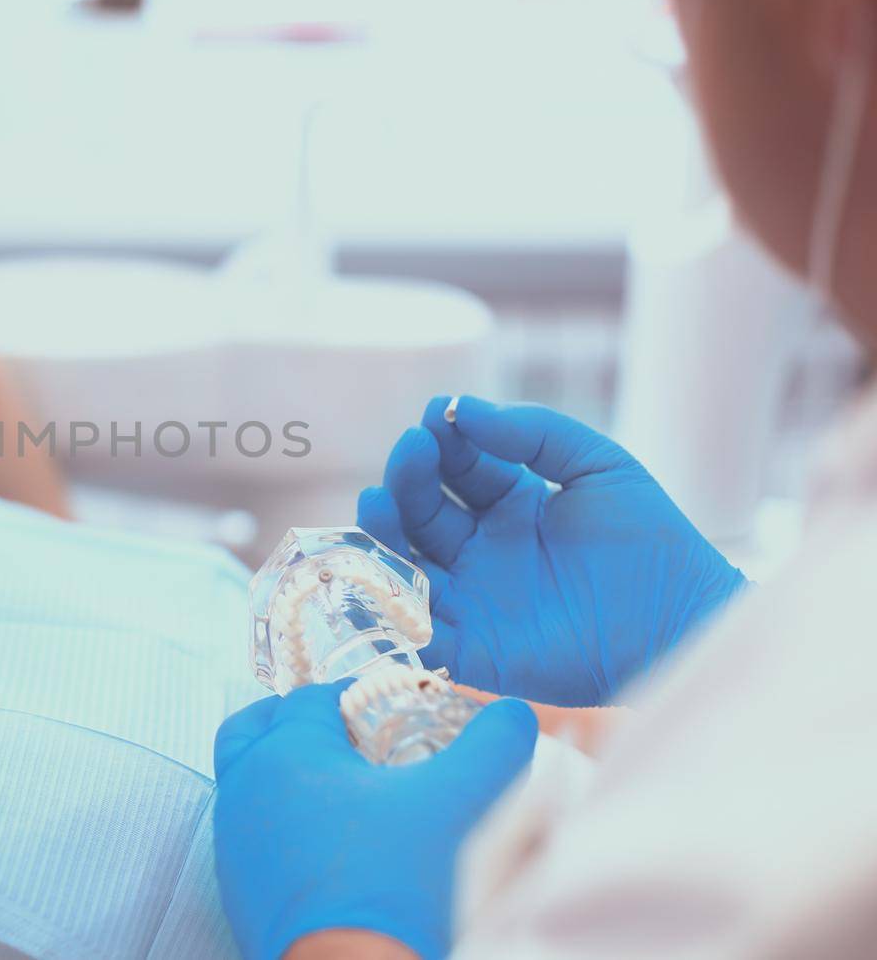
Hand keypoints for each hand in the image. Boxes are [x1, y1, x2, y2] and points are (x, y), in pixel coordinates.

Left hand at [213, 681, 537, 959]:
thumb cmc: (395, 883)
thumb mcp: (457, 803)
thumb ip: (491, 747)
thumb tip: (515, 714)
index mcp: (286, 751)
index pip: (309, 697)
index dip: (348, 696)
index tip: (382, 710)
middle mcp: (245, 788)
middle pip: (255, 729)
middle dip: (292, 721)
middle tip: (340, 736)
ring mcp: (234, 841)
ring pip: (246, 783)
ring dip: (280, 774)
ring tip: (337, 792)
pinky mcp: (237, 887)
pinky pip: (250, 837)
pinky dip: (277, 825)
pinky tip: (325, 846)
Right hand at [356, 396, 748, 705]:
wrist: (684, 625)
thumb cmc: (653, 546)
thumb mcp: (600, 466)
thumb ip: (535, 433)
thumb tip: (464, 409)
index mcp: (510, 505)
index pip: (457, 467)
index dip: (443, 440)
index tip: (439, 415)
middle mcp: (481, 550)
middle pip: (422, 509)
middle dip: (410, 476)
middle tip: (413, 449)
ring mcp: (472, 600)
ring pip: (405, 563)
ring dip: (383, 531)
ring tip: (378, 501)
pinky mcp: (471, 650)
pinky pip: (417, 631)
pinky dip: (389, 608)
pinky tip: (377, 573)